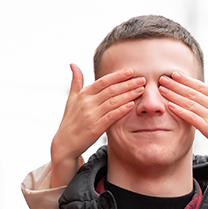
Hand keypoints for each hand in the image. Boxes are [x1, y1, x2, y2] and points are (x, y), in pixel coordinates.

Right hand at [49, 64, 145, 187]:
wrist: (65, 144)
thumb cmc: (70, 120)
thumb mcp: (71, 100)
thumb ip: (76, 82)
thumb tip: (73, 64)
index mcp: (83, 95)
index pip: (103, 81)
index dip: (117, 76)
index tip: (131, 71)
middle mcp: (86, 103)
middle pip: (111, 90)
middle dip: (128, 84)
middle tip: (142, 79)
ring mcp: (91, 115)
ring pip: (113, 101)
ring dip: (128, 95)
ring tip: (141, 90)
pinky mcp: (95, 128)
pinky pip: (111, 116)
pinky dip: (122, 110)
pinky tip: (132, 105)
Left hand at [159, 71, 207, 184]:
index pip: (202, 86)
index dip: (187, 80)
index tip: (175, 74)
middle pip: (192, 92)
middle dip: (175, 84)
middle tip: (161, 78)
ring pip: (189, 103)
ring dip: (174, 95)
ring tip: (161, 89)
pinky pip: (191, 117)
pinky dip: (180, 111)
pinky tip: (170, 105)